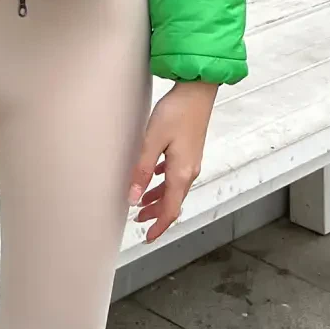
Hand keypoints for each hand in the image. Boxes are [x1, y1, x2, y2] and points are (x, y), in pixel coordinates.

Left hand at [128, 80, 217, 242]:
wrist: (197, 90)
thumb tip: (132, 197)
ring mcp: (191, 160)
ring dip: (158, 199)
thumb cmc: (176, 111)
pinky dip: (163, 183)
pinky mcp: (188, 150)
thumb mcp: (153, 140)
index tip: (148, 238)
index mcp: (182, 173)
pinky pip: (175, 175)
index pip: (171, 210)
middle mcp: (189, 170)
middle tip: (139, 222)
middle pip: (173, 202)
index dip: (159, 226)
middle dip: (156, 214)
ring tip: (140, 203)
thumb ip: (142, 169)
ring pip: (174, 189)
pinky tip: (153, 177)